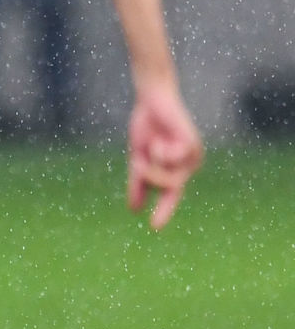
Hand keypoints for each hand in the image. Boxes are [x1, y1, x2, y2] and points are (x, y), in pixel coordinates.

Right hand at [126, 80, 202, 228]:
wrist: (152, 101)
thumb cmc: (147, 128)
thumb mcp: (138, 159)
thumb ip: (138, 183)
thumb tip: (134, 209)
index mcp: (175, 170)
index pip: (171, 195)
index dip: (163, 211)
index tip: (154, 227)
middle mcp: (189, 166)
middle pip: (168, 187)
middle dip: (150, 178)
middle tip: (137, 165)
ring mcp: (194, 156)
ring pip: (171, 175)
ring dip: (153, 163)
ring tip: (151, 146)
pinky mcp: (193, 146)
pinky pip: (172, 159)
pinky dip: (161, 151)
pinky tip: (162, 138)